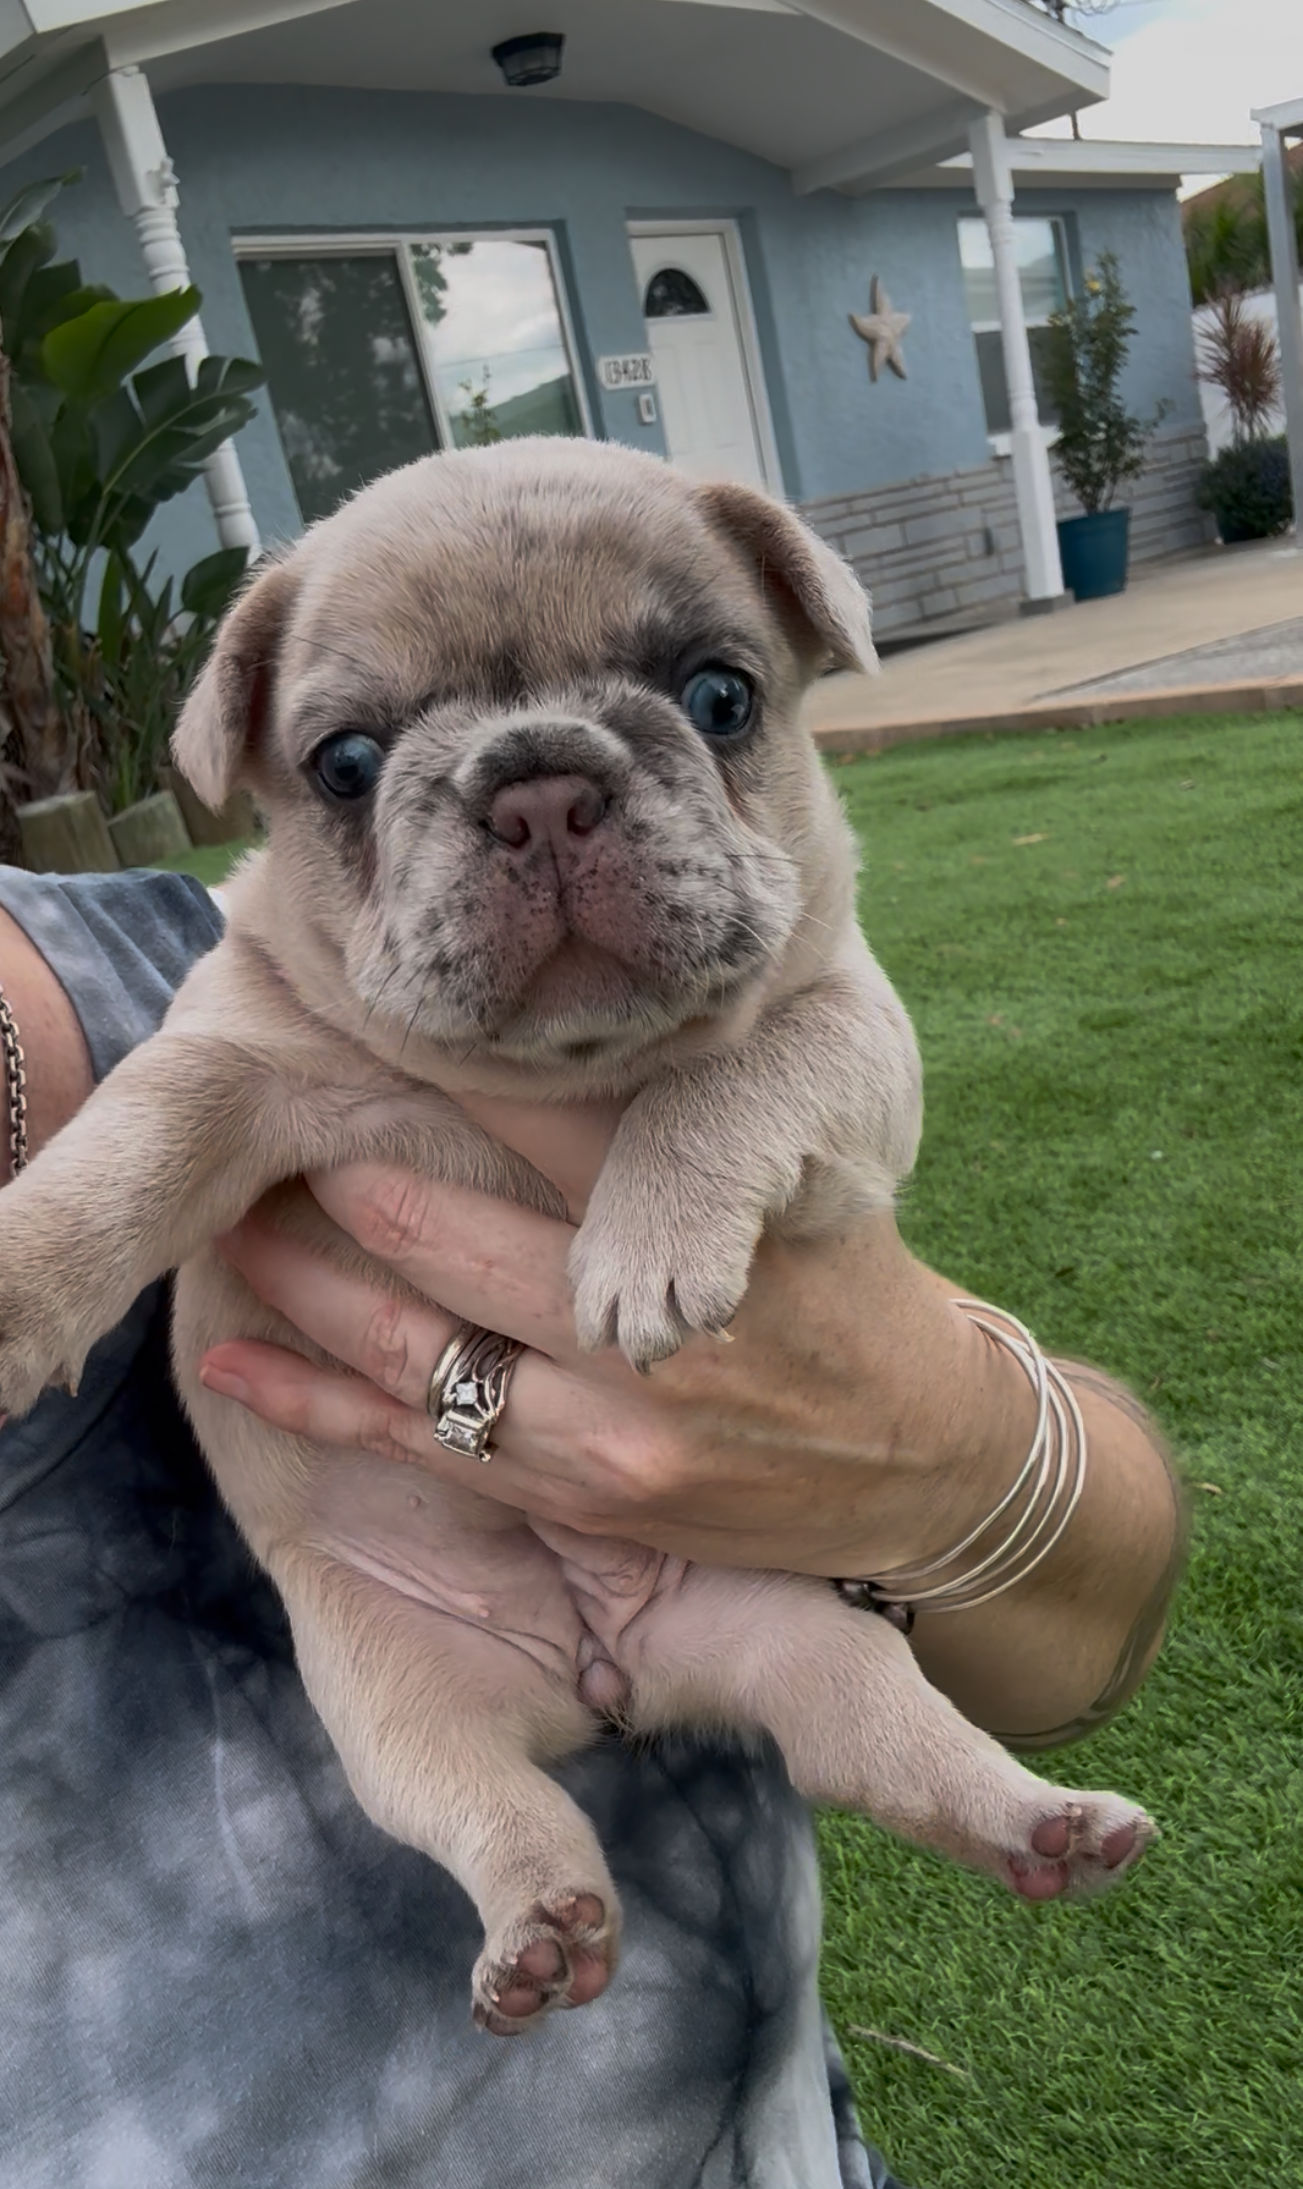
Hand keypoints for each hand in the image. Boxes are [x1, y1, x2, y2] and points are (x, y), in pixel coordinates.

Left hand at [198, 1092, 1018, 1578]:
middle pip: (442, 1237)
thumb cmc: (852, 1301)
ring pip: (409, 1350)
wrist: (924, 1464)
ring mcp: (605, 1438)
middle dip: (340, 1173)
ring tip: (236, 1221)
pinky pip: (420, 1447)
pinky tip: (236, 1360)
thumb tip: (555, 1039)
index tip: (355, 1025)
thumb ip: (677, 1137)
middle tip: (270, 1119)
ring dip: (304, 1282)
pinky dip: (315, 1403)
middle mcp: (646, 1339)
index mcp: (705, 1232)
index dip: (438, 1071)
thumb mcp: (800, 1190)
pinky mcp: (578, 1501)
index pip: (543, 1123)